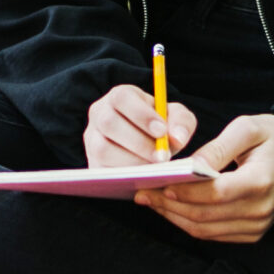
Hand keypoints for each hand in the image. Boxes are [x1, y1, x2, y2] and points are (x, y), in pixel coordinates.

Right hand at [83, 84, 197, 168]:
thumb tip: (177, 138)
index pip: (122, 98)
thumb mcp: (175, 118)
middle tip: (162, 156)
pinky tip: (143, 177)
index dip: (141, 114)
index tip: (162, 131)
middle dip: (138, 142)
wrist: (147, 148)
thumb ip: (182, 122)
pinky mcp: (92, 163)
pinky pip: (101, 171)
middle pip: (109, 123)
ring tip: (154, 168)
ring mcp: (92, 139)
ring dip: (131, 161)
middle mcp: (99, 114)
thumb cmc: (160, 127)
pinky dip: (123, 176)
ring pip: (102, 149)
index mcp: (119, 96)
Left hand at [140, 110, 273, 242]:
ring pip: (206, 230)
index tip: (154, 183)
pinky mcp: (255, 232)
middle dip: (168, 206)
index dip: (181, 192)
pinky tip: (173, 209)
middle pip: (205, 217)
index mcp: (261, 182)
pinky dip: (190, 224)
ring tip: (151, 201)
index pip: (212, 194)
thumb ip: (216, 147)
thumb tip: (187, 167)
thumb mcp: (246, 128)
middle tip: (141, 193)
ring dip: (174, 217)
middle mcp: (262, 210)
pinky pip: (215, 235)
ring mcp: (260, 225)